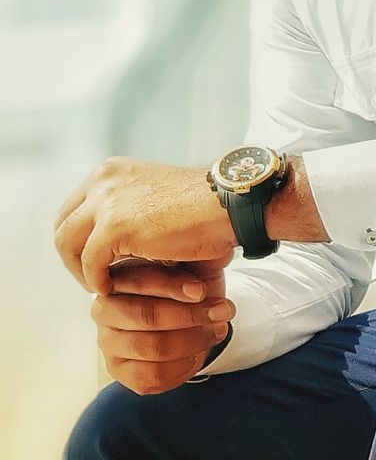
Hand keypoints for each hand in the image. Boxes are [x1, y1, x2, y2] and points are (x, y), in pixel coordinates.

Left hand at [54, 157, 235, 294]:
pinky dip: (98, 281)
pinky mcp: (113, 228)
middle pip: (62, 225)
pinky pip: (90, 264)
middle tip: (94, 277)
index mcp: (112, 171)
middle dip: (73, 255)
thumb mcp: (154, 198)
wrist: (228, 204)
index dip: (79, 238)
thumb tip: (108, 244)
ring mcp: (105, 202)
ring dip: (80, 270)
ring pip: (66, 243)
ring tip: (103, 285)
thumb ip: (129, 211)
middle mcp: (103, 179)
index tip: (96, 260)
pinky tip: (113, 289)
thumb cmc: (204, 206)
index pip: (74, 208)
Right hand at [94, 257, 234, 394]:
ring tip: (216, 331)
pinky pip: (152, 376)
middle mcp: (104, 310)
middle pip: (147, 316)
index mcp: (116, 277)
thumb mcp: (188, 269)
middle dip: (191, 316)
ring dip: (193, 341)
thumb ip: (190, 267)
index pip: (141, 280)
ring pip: (153, 347)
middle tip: (221, 313)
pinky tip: (197, 353)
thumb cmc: (182, 288)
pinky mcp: (117, 370)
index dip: (174, 286)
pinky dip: (182, 366)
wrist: (183, 318)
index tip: (203, 291)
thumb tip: (203, 282)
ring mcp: (107, 343)